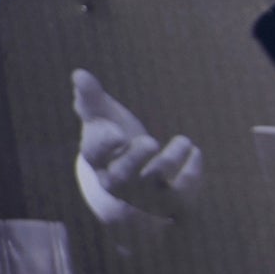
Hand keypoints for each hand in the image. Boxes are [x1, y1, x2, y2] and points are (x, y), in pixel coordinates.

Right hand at [74, 68, 202, 219]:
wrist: (134, 187)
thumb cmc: (115, 144)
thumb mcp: (103, 120)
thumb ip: (91, 98)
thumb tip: (78, 73)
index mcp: (98, 160)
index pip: (94, 154)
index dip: (104, 144)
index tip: (117, 132)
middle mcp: (116, 181)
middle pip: (121, 177)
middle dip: (135, 159)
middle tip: (150, 142)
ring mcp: (143, 194)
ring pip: (152, 185)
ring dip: (169, 161)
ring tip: (183, 141)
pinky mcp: (168, 201)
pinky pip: (179, 194)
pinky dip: (191, 173)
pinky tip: (196, 152)